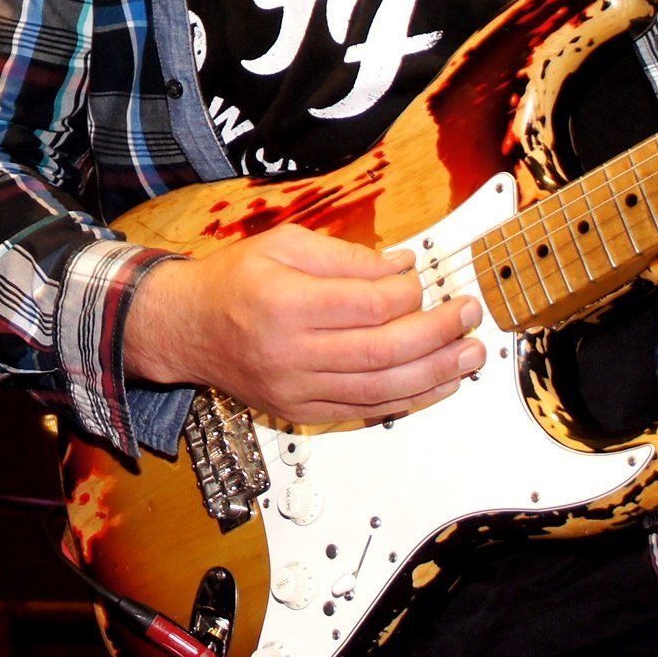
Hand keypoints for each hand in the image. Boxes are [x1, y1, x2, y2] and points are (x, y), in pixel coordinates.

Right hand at [122, 223, 483, 424]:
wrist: (186, 328)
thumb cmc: (232, 281)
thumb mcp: (283, 244)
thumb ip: (346, 256)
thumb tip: (402, 266)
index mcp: (286, 302)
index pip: (368, 305)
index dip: (409, 294)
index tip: (423, 281)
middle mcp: (292, 351)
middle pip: (383, 351)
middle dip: (438, 334)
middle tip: (469, 316)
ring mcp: (297, 388)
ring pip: (382, 389)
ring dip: (436, 373)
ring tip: (471, 355)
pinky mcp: (302, 411)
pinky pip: (367, 412)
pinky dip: (409, 400)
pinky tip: (439, 384)